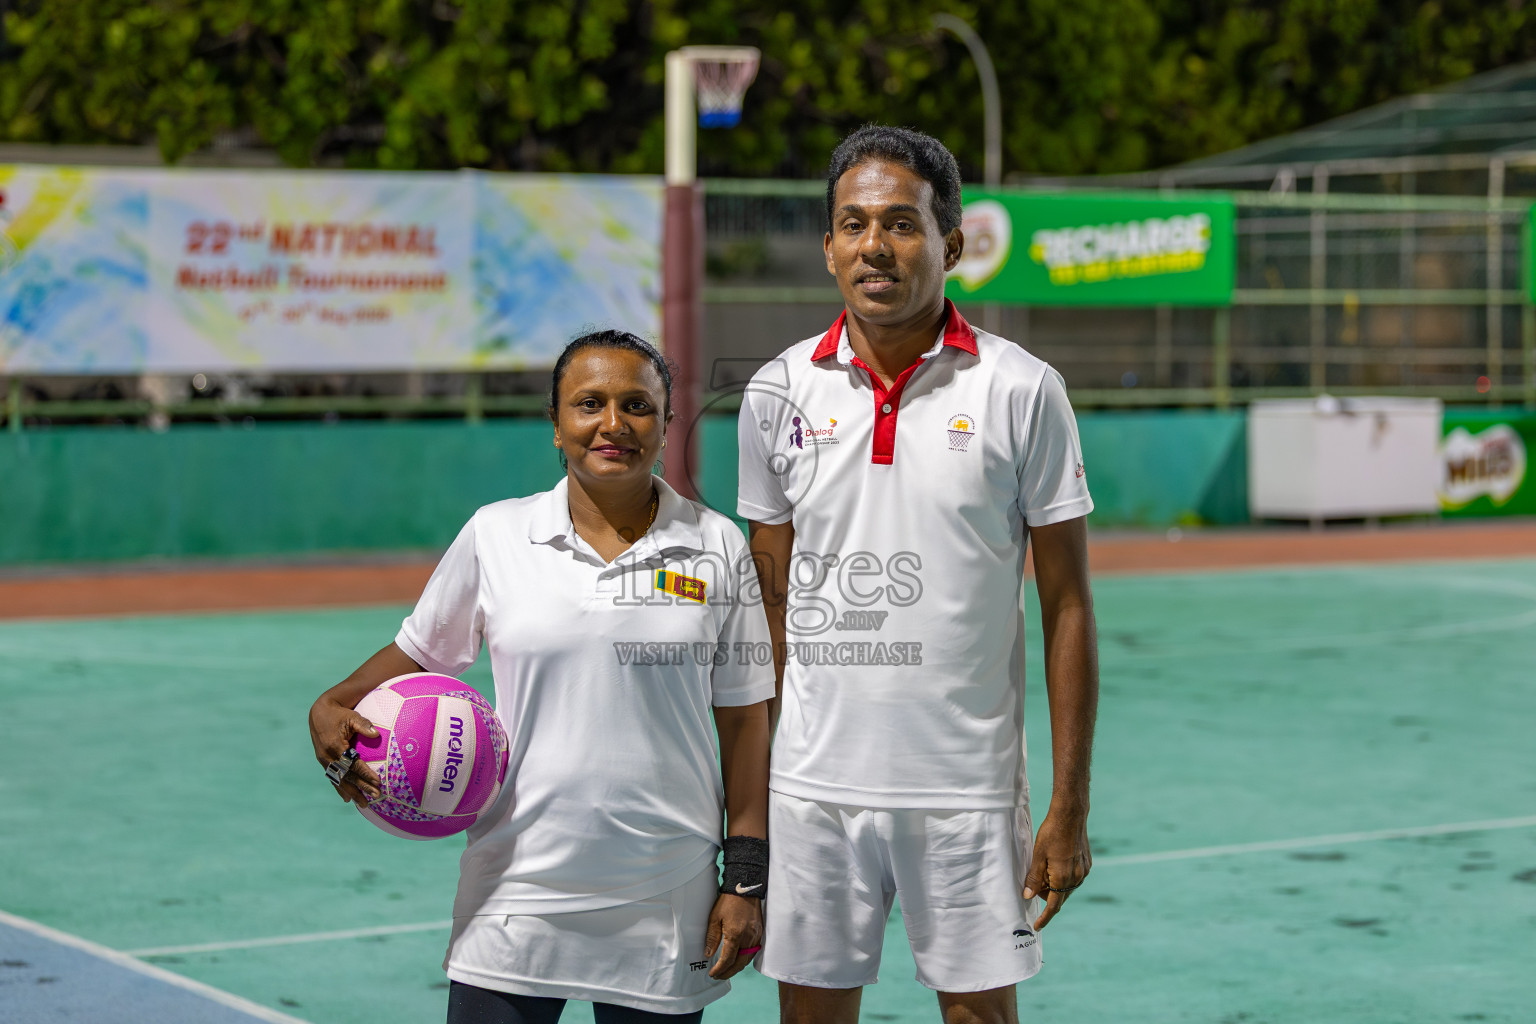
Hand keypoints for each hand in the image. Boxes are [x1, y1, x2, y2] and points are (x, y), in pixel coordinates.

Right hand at [308, 696, 382, 807]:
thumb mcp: (351, 716)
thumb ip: (363, 725)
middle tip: (376, 796)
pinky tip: (347, 799)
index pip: (353, 763)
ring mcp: (324, 760)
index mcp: (335, 745)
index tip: (378, 781)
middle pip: (347, 775)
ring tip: (364, 804)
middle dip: (362, 787)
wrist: (319, 713)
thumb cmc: (339, 714)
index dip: (365, 773)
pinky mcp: (323, 761)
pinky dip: (340, 788)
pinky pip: (332, 777)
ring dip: (352, 792)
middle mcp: (327, 756)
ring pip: (339, 780)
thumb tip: (376, 734)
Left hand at [704, 893, 761, 979]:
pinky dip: (745, 959)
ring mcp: (756, 936)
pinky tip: (739, 959)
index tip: (713, 973)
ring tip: (727, 969)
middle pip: (739, 964)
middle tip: (719, 975)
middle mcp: (748, 938)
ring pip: (747, 959)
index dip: (720, 969)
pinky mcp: (760, 933)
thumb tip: (709, 953)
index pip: (727, 960)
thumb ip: (712, 937)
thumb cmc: (729, 901)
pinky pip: (754, 952)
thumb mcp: (715, 917)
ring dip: (737, 967)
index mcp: (735, 935)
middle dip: (728, 972)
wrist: (745, 888)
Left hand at [1021, 808, 1090, 930]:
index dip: (1044, 917)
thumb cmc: (1052, 833)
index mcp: (1062, 878)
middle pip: (1059, 896)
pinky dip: (1063, 878)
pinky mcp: (1087, 864)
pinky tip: (1055, 865)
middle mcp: (1076, 878)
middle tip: (1033, 883)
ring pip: (1067, 888)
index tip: (1037, 926)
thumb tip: (1028, 895)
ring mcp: (1084, 871)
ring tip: (1044, 871)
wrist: (1071, 816)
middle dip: (1046, 895)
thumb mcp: (1037, 855)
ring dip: (1055, 886)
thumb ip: (1033, 877)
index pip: (1053, 905)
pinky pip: (1074, 878)